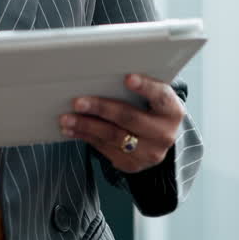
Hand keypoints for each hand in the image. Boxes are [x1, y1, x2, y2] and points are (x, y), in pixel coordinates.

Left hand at [59, 74, 183, 173]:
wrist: (158, 141)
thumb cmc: (150, 109)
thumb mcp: (153, 98)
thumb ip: (138, 88)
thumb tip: (101, 74)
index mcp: (172, 111)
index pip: (160, 96)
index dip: (145, 87)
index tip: (128, 78)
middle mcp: (164, 134)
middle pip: (129, 118)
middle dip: (101, 109)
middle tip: (78, 102)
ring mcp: (149, 153)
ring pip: (113, 137)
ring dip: (86, 126)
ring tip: (66, 118)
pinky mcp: (132, 165)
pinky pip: (106, 150)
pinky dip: (87, 138)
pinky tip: (72, 130)